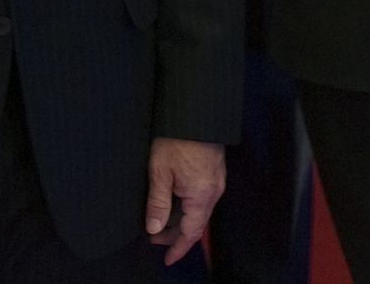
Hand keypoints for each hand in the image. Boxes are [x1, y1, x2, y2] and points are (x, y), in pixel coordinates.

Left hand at [145, 137, 225, 265]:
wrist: (196, 111)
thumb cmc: (177, 139)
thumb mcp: (160, 172)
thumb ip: (157, 203)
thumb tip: (154, 228)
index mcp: (202, 195)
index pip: (191, 232)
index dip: (178, 248)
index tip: (167, 259)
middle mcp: (214, 191)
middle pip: (196, 223)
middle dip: (175, 234)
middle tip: (152, 237)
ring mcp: (216, 181)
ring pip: (198, 211)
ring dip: (180, 220)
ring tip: (158, 221)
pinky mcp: (214, 171)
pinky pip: (201, 198)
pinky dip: (187, 207)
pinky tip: (172, 203)